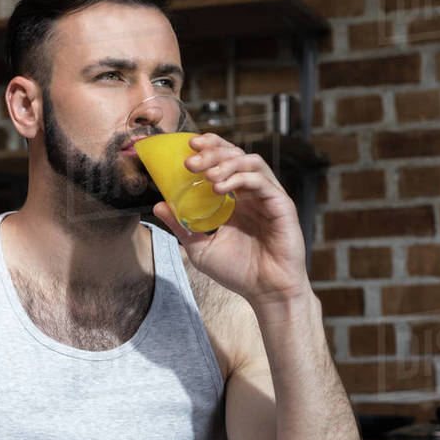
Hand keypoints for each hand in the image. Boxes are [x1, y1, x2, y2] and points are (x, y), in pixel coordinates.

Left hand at [152, 133, 308, 310]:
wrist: (266, 292)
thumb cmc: (238, 271)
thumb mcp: (200, 247)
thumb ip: (182, 226)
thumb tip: (159, 205)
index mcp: (235, 198)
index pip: (223, 161)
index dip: (208, 148)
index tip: (188, 146)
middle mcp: (251, 193)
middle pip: (235, 155)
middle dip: (212, 152)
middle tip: (191, 161)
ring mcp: (267, 196)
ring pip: (250, 162)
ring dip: (226, 163)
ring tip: (206, 175)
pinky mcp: (281, 204)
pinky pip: (261, 181)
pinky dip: (240, 178)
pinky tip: (220, 188)